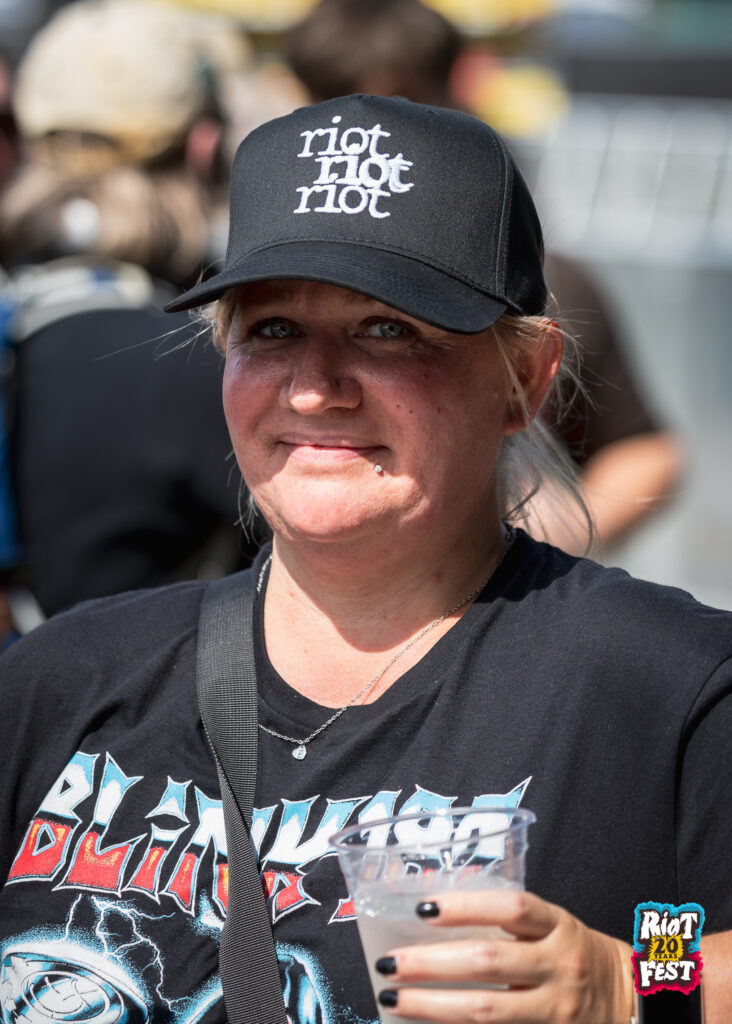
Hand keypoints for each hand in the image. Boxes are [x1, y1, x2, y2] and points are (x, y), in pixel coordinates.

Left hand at [374, 889, 633, 1022]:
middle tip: (390, 963)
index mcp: (559, 926)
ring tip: (395, 997)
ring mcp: (555, 1010)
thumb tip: (432, 915)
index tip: (423, 908)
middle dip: (431, 963)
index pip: (512, 907)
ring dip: (432, 1006)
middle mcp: (559, 966)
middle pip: (488, 962)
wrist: (630, 1000)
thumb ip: (508, 922)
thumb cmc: (575, 954)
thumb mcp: (553, 925)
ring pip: (486, 1011)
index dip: (466, 906)